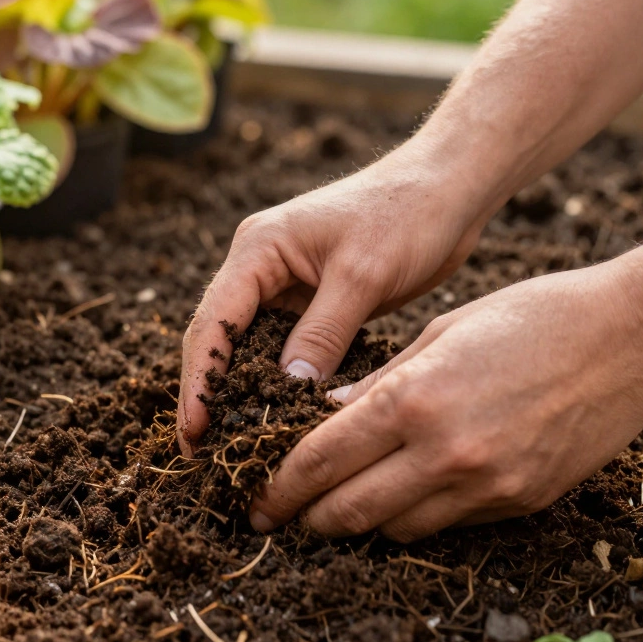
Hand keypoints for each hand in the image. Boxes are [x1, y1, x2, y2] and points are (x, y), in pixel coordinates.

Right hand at [177, 140, 493, 456]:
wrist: (448, 187)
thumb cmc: (407, 214)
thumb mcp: (363, 276)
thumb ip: (322, 333)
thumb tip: (287, 390)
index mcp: (257, 248)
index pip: (212, 323)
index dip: (198, 382)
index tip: (194, 433)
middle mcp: (259, 266)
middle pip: (216, 339)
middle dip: (206, 394)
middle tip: (202, 454)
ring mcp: (283, 284)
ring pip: (246, 347)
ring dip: (237, 392)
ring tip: (232, 447)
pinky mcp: (311, 302)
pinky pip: (280, 348)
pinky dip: (275, 382)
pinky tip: (277, 418)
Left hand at [247, 266, 642, 540]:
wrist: (628, 339)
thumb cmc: (530, 317)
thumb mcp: (438, 334)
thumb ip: (377, 384)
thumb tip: (326, 416)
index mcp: (412, 398)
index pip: (320, 460)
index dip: (280, 486)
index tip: (258, 499)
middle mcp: (444, 451)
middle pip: (348, 509)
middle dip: (306, 517)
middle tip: (282, 516)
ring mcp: (485, 483)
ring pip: (395, 528)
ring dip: (359, 521)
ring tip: (337, 508)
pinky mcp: (519, 500)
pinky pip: (446, 524)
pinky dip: (414, 517)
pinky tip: (403, 496)